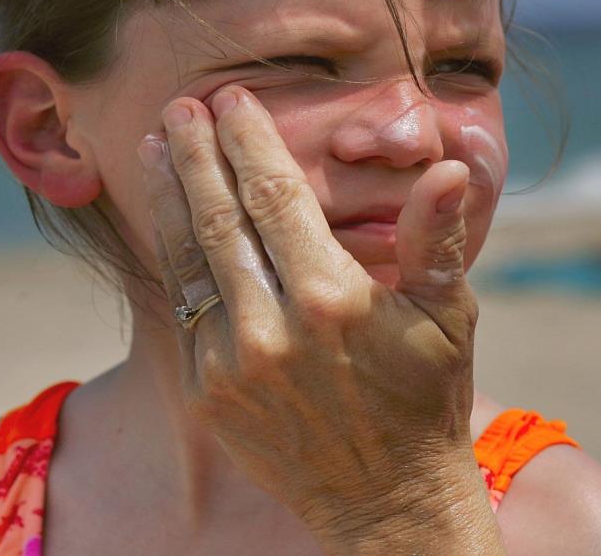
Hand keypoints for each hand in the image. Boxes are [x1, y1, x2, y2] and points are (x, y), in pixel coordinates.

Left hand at [138, 85, 498, 552]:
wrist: (386, 500)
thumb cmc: (427, 398)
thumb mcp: (449, 316)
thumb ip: (435, 238)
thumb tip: (449, 168)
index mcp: (332, 298)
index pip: (277, 196)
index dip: (250, 142)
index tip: (233, 100)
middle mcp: (271, 328)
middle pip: (219, 217)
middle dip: (196, 153)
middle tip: (179, 107)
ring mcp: (230, 364)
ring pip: (188, 260)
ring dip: (169, 197)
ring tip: (152, 148)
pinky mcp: (208, 394)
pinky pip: (184, 311)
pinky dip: (174, 260)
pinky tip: (170, 224)